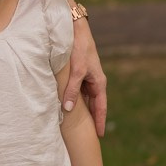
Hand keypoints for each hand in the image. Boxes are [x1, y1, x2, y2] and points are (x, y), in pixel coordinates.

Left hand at [62, 19, 106, 135]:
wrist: (75, 30)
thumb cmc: (78, 49)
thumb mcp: (76, 71)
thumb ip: (71, 90)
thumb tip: (67, 108)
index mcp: (99, 82)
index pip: (100, 107)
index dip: (99, 121)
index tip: (99, 135)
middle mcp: (94, 81)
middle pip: (93, 104)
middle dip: (91, 118)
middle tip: (87, 134)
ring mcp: (86, 77)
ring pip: (84, 97)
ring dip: (81, 108)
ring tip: (76, 123)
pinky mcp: (78, 72)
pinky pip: (77, 89)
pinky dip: (72, 98)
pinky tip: (65, 104)